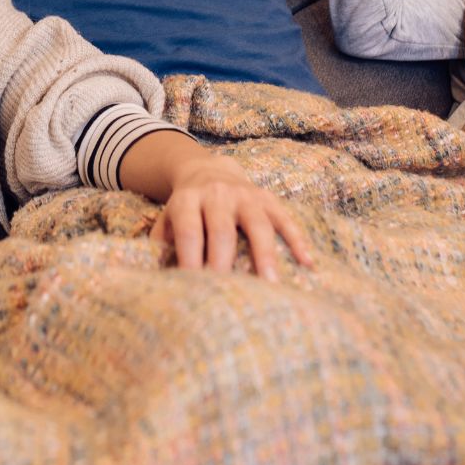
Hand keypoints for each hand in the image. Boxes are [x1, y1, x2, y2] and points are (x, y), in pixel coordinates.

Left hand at [153, 154, 313, 281]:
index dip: (191, 256)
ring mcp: (245, 195)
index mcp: (188, 200)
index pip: (189, 230)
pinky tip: (307, 263)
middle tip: (228, 293)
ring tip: (270, 285)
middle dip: (224, 261)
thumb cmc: (186, 209)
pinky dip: (296, 240)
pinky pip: (285, 218)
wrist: (208, 170)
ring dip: (264, 255)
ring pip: (258, 224)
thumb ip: (161, 244)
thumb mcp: (166, 219)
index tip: (194, 285)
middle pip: (222, 229)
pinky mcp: (268, 198)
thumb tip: (156, 280)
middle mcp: (217, 194)